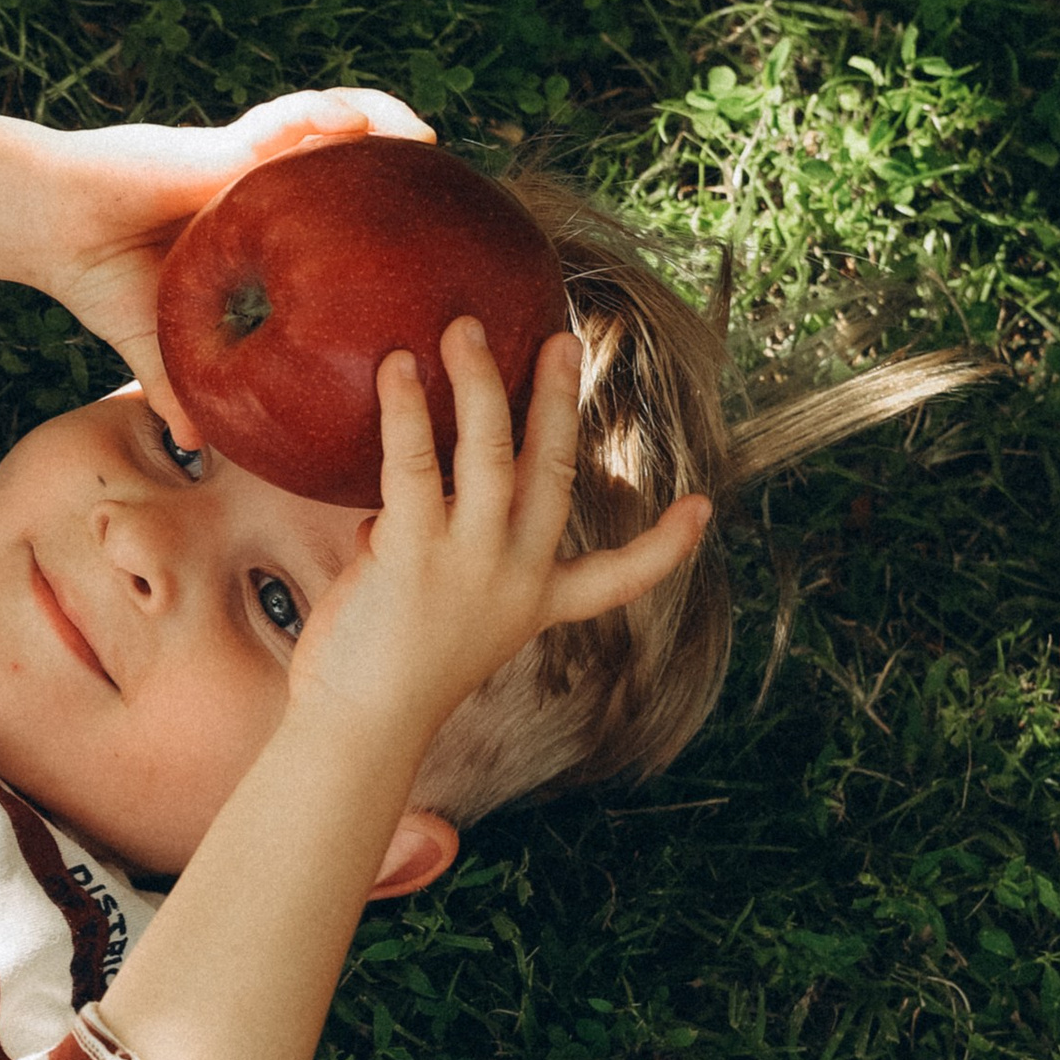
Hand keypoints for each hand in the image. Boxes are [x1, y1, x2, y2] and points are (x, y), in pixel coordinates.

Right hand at [38, 87, 432, 421]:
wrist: (52, 225)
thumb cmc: (98, 276)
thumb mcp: (154, 342)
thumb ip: (183, 385)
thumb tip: (200, 447)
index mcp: (254, 230)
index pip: (329, 221)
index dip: (377, 229)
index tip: (428, 258)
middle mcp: (260, 188)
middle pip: (347, 165)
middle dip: (400, 170)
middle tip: (453, 194)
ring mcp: (247, 159)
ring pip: (329, 123)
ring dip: (380, 121)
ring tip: (424, 140)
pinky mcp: (224, 142)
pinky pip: (287, 117)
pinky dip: (325, 114)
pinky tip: (358, 123)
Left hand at [287, 320, 713, 749]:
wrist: (357, 731)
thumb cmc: (378, 686)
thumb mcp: (427, 621)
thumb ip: (422, 563)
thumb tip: (380, 524)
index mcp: (533, 606)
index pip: (618, 579)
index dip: (664, 546)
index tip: (702, 510)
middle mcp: (515, 578)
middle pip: (554, 472)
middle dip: (562, 401)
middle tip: (565, 339)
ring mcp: (471, 561)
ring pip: (491, 451)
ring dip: (481, 383)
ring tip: (465, 328)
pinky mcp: (415, 552)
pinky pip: (415, 463)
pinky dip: (405, 411)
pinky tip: (394, 367)